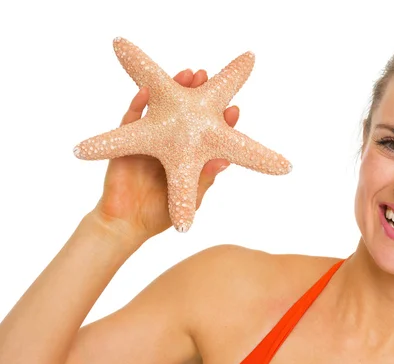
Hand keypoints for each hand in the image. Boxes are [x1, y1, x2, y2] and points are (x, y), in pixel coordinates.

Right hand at [89, 69, 238, 242]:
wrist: (127, 226)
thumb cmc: (162, 215)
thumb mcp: (191, 197)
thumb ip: (204, 178)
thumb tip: (225, 161)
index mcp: (187, 157)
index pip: (205, 135)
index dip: (218, 121)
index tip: (233, 109)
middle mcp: (169, 145)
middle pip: (184, 115)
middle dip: (193, 94)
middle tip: (204, 75)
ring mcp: (148, 142)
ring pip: (160, 111)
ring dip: (169, 92)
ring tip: (184, 74)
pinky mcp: (125, 144)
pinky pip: (130, 121)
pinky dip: (137, 106)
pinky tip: (145, 91)